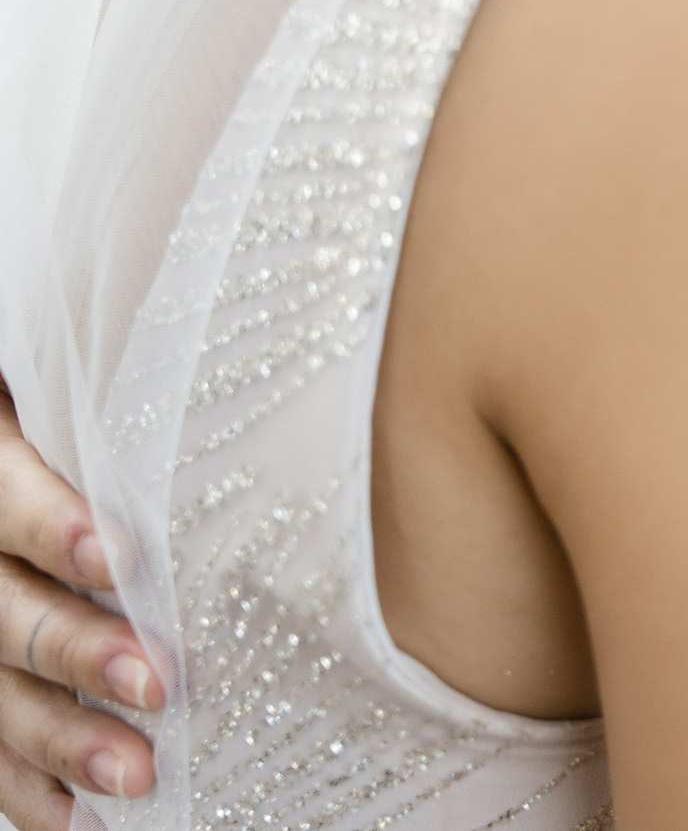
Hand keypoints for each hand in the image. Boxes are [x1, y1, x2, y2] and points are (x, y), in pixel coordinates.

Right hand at [0, 383, 160, 829]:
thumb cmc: (90, 392)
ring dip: (56, 739)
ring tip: (136, 774)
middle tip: (160, 683)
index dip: (48, 524)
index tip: (118, 555)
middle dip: (74, 651)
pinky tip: (76, 820)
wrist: (25, 443)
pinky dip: (24, 787)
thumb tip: (220, 347)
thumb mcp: (75, 374)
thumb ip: (122, 385)